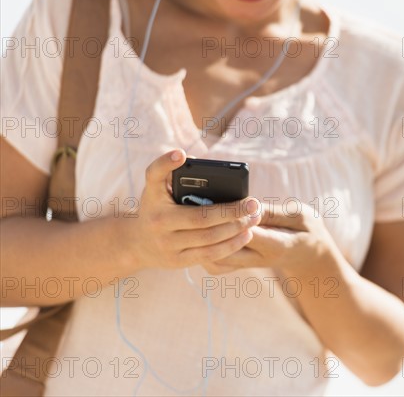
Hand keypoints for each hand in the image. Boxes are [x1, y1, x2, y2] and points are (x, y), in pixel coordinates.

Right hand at [121, 149, 260, 270]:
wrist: (137, 244)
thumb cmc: (155, 208)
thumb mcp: (155, 189)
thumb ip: (169, 172)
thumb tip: (189, 157)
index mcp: (154, 199)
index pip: (156, 177)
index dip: (166, 164)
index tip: (181, 154)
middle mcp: (159, 223)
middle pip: (201, 218)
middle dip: (231, 211)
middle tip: (253, 203)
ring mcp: (168, 245)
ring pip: (208, 238)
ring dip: (235, 229)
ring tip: (254, 219)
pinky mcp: (178, 261)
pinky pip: (209, 255)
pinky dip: (230, 246)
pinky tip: (245, 236)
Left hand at [210, 203, 337, 276]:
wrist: (309, 256)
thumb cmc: (307, 230)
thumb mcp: (300, 216)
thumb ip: (274, 212)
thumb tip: (248, 205)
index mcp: (276, 246)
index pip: (248, 234)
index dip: (236, 217)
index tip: (229, 200)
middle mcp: (258, 259)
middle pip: (224, 249)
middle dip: (213, 227)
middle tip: (207, 203)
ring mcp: (247, 264)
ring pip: (214, 259)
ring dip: (206, 239)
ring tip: (203, 215)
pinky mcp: (239, 264)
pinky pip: (214, 263)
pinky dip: (206, 247)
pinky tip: (205, 229)